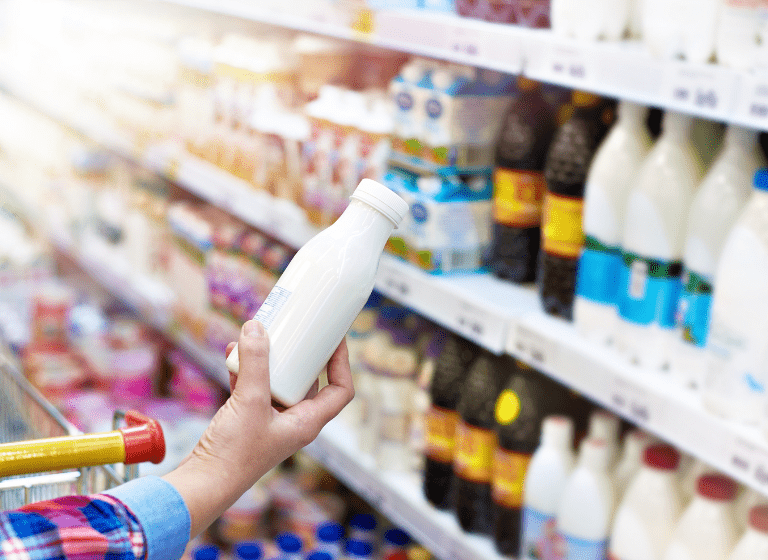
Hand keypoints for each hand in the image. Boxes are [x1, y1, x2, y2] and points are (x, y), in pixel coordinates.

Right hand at [163, 319, 353, 537]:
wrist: (203, 483)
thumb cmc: (235, 453)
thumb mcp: (249, 401)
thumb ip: (254, 363)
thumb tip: (256, 327)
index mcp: (307, 422)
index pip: (340, 390)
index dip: (341, 362)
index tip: (334, 337)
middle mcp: (294, 422)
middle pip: (309, 381)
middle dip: (301, 354)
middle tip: (295, 330)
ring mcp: (270, 421)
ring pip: (278, 382)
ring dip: (270, 359)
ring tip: (260, 335)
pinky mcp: (248, 421)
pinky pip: (253, 388)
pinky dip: (246, 370)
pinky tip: (232, 352)